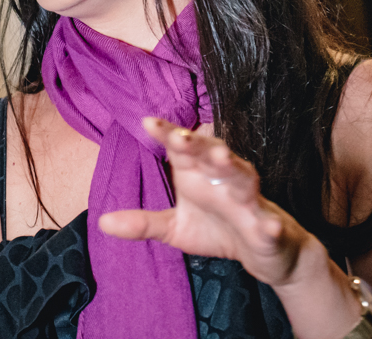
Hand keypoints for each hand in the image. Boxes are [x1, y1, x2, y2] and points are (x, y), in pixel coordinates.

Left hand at [98, 117, 315, 287]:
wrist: (266, 251)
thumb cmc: (217, 229)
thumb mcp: (174, 228)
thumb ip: (143, 222)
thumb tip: (101, 222)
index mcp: (198, 173)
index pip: (181, 148)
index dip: (167, 134)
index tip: (148, 121)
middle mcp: (224, 179)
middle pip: (211, 153)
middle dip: (197, 143)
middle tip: (180, 136)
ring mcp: (250, 201)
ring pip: (244, 178)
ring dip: (234, 167)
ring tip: (222, 158)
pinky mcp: (270, 227)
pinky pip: (270, 224)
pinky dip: (269, 225)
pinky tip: (268, 226)